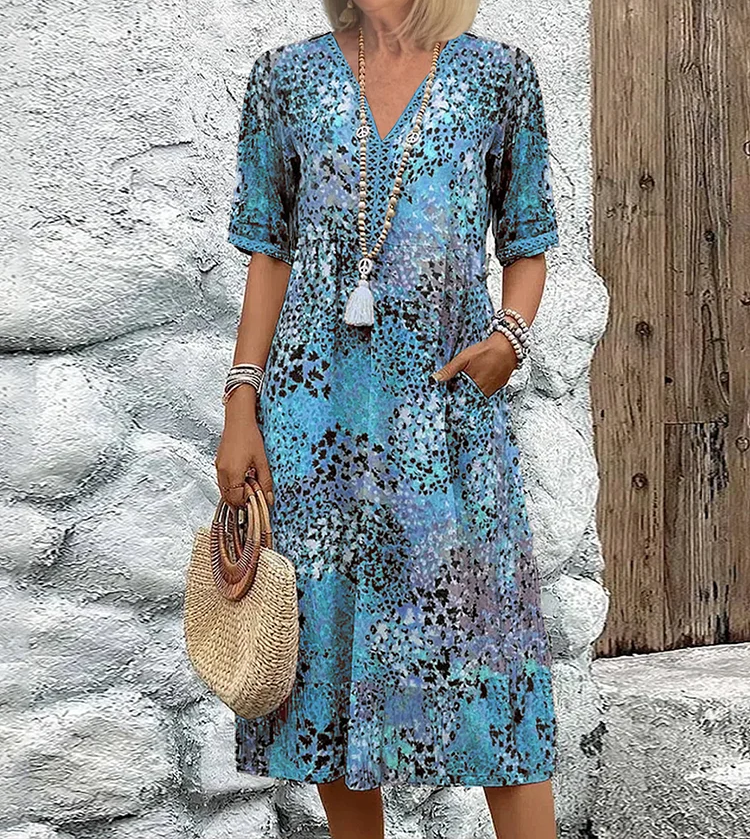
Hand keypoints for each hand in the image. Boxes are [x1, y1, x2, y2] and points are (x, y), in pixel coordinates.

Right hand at [214, 389, 273, 508]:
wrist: (238, 421)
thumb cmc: (250, 436)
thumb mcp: (262, 460)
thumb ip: (265, 481)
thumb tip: (268, 498)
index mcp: (233, 473)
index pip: (237, 499)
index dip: (247, 504)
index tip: (256, 503)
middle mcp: (222, 472)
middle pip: (228, 498)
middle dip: (240, 502)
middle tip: (253, 499)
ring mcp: (218, 468)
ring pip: (224, 491)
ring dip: (235, 494)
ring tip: (250, 489)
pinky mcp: (218, 463)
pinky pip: (222, 482)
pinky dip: (231, 486)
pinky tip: (242, 480)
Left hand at [430, 331, 518, 396]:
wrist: (508, 345)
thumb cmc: (487, 350)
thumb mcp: (464, 358)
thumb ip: (449, 370)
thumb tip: (436, 379)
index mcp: (474, 386)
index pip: (460, 399)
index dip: (454, 397)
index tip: (448, 395)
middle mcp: (485, 391)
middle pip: (470, 398)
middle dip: (463, 394)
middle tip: (458, 387)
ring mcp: (494, 389)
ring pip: (479, 396)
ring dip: (473, 391)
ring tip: (469, 382)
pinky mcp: (500, 385)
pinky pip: (488, 391)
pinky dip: (482, 388)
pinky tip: (480, 379)